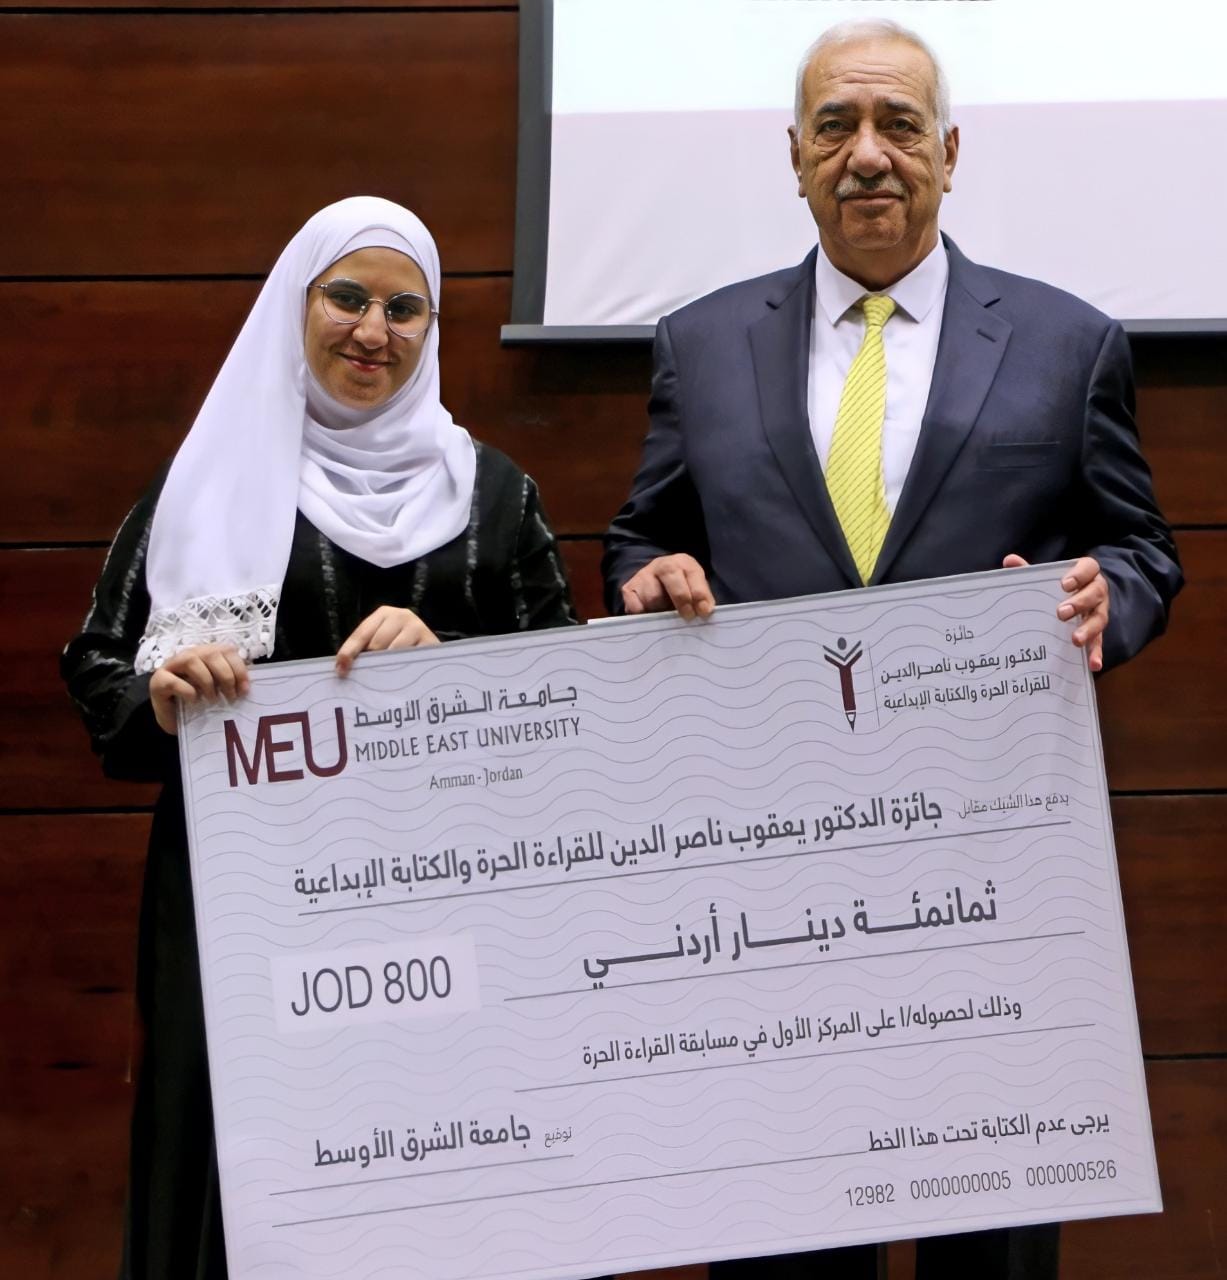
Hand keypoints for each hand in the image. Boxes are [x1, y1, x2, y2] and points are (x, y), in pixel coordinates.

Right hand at [149, 643, 249, 734]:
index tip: (245, 690)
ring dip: (207, 681)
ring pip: (191, 660)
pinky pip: (172, 680)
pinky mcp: (157, 680)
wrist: (175, 720)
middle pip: (211, 653)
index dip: (239, 669)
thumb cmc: (201, 703)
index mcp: (208, 654)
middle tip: (231, 697)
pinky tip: (194, 701)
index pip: (227, 650)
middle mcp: (190, 654)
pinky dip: (187, 690)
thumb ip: (232, 682)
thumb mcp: (220, 690)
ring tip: (212, 700)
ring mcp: (171, 665)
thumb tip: (246, 686)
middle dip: (226, 676)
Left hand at [335, 606, 438, 674]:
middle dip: (371, 661)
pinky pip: (409, 660)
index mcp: (383, 613)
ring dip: (387, 667)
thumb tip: (342, 668)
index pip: (361, 634)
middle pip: (376, 644)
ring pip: (393, 652)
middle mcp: (401, 616)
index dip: (349, 652)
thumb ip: (363, 650)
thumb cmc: (400, 645)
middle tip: (370, 676)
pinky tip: (401, 676)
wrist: (430, 645)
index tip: (341, 670)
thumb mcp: (380, 641)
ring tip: (388, 677)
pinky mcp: (430, 642)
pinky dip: (403, 669)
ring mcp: (417, 627)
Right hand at [621, 554, 714, 620]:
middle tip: (687, 617)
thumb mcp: (695, 588)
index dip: (698, 594)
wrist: (655, 582)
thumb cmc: (681, 589)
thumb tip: (704, 612)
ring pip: (652, 597)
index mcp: (683, 562)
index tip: (703, 612)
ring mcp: (643, 575)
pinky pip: (636, 607)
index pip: (692, 574)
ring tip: (666, 615)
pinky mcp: (628, 589)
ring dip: (661, 611)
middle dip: (681, 599)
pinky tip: (651, 615)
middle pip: (671, 578)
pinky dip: (644, 615)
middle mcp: (662, 565)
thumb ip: (702, 599)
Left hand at [1003, 554, 1108, 671]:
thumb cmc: (1058, 587)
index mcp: (1086, 573)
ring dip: (1088, 629)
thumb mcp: (1046, 577)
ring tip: (1075, 640)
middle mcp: (1096, 591)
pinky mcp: (1098, 632)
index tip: (1064, 584)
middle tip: (1061, 612)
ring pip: (1099, 619)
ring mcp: (1099, 612)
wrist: (1078, 600)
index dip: (1079, 574)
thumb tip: (1009, 560)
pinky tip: (1093, 664)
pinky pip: (1099, 643)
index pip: (1089, 567)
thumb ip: (1031, 570)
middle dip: (1079, 603)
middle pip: (1095, 593)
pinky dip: (1096, 653)